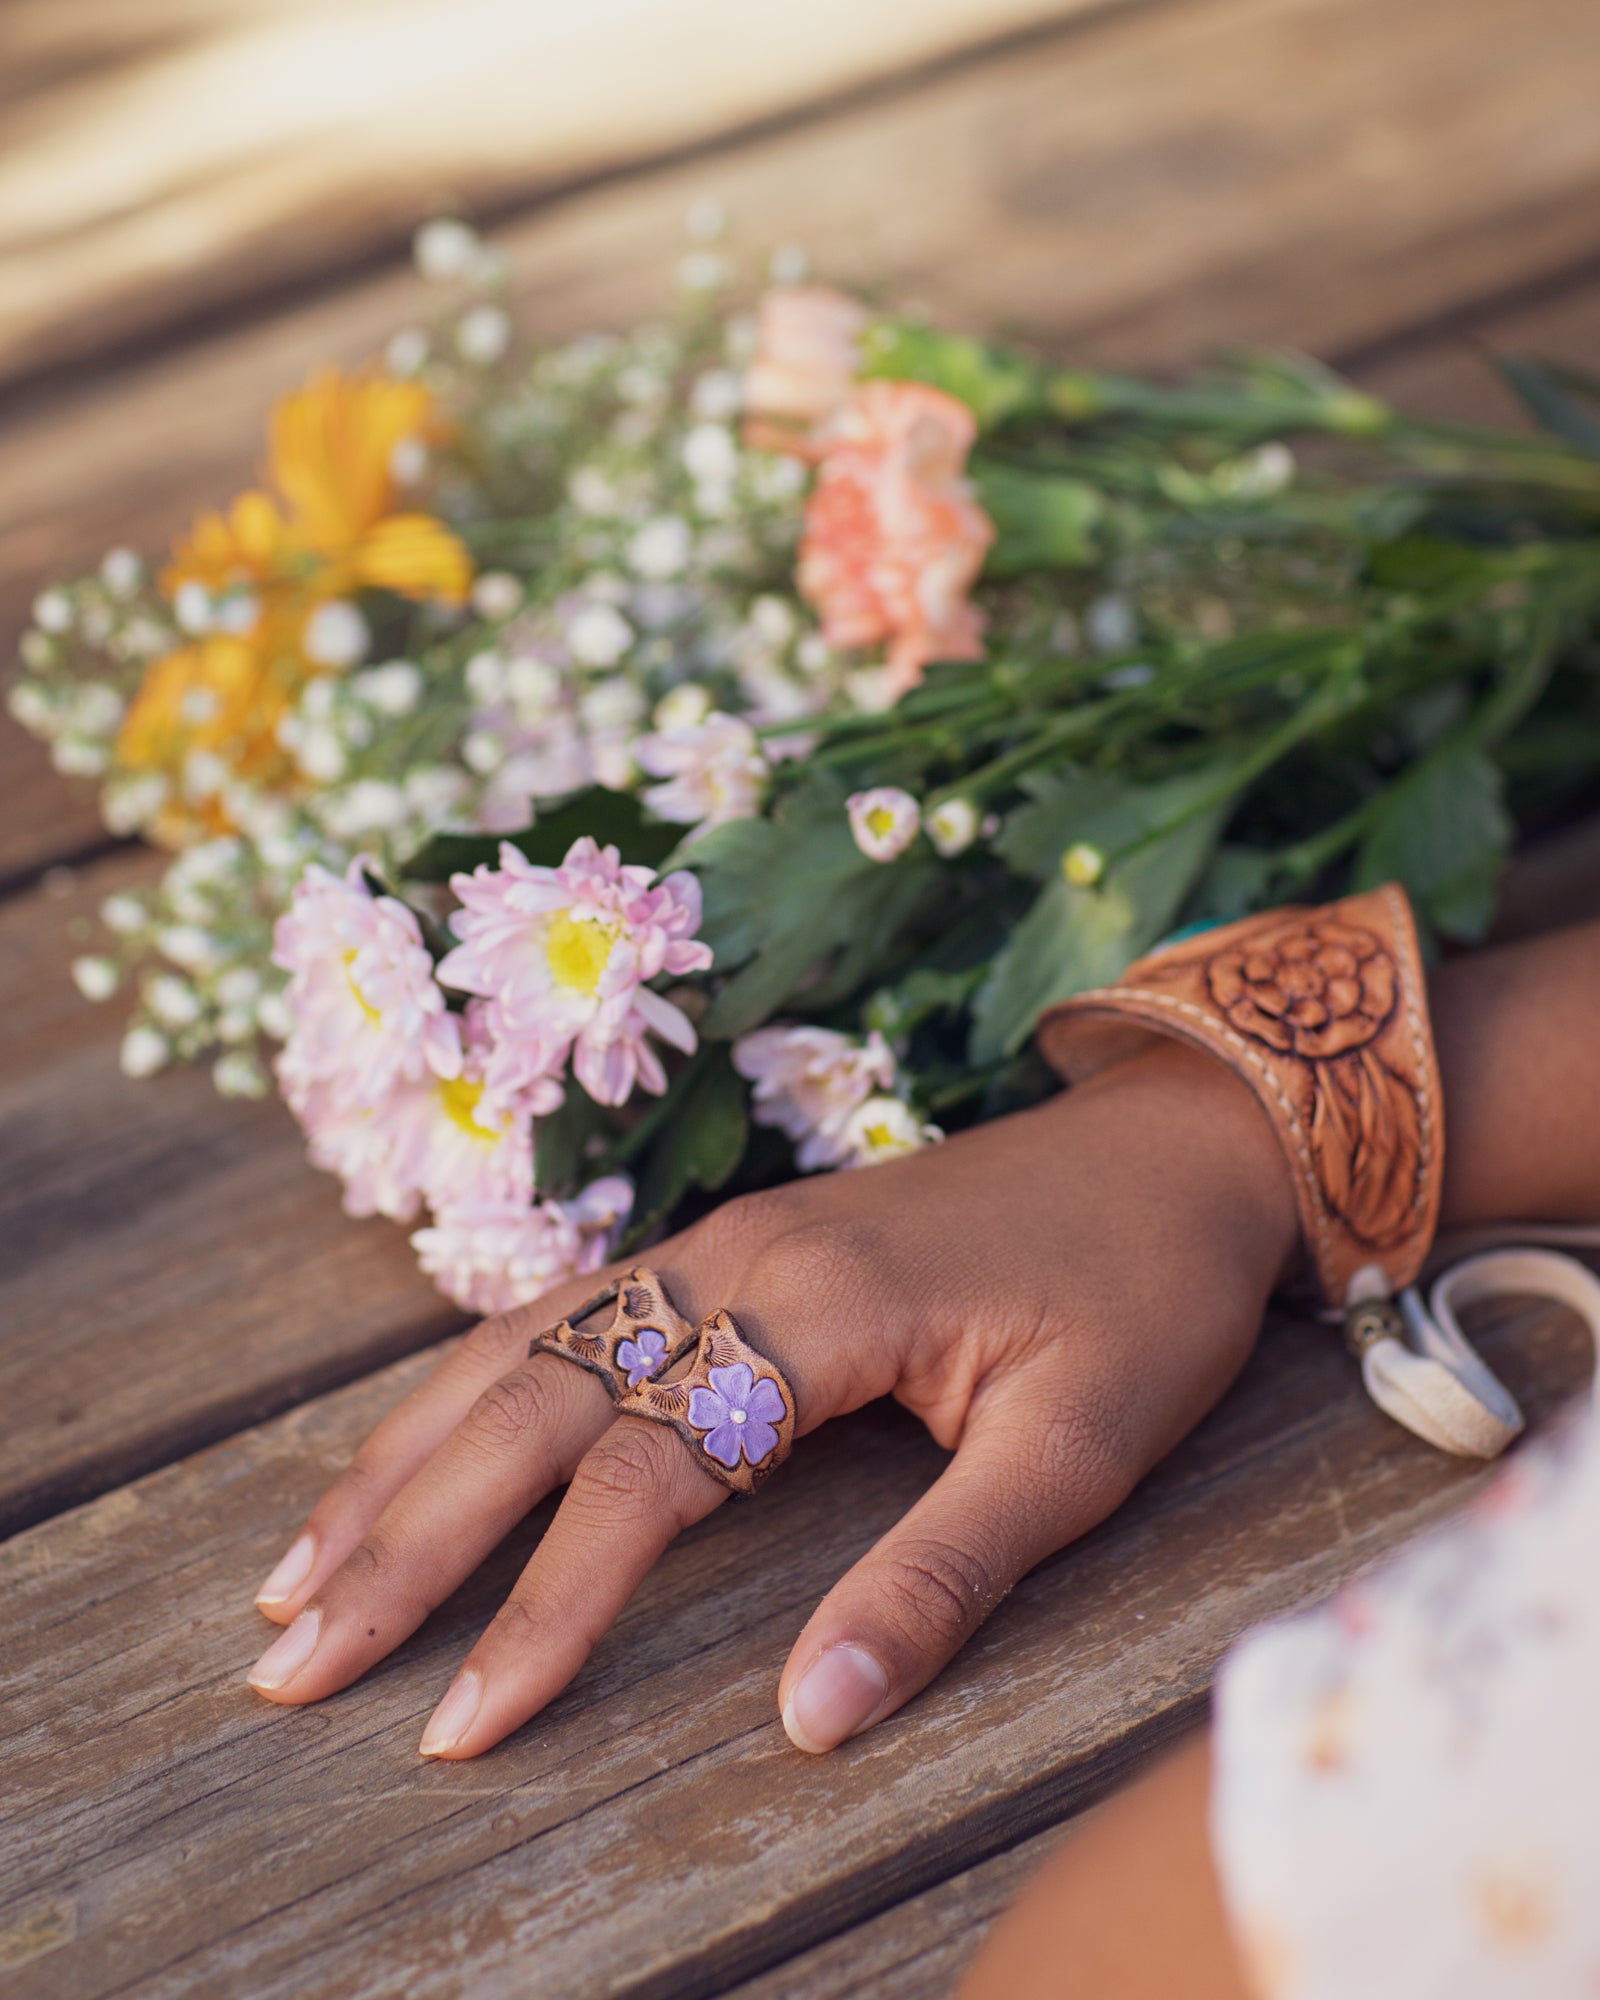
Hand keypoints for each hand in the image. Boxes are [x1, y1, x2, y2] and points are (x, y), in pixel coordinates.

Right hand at [247, 1041, 1298, 1757]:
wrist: (1177, 1143)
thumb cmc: (1144, 1292)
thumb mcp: (1082, 1445)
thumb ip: (945, 1574)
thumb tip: (812, 1718)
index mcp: (822, 1305)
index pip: (643, 1473)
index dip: (541, 1608)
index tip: (456, 1730)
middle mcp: (740, 1255)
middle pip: (534, 1401)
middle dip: (404, 1535)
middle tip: (287, 1660)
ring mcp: (724, 1237)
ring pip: (523, 1347)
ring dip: (403, 1457)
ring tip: (298, 1569)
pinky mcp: (734, 1241)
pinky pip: (567, 1313)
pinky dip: (469, 1389)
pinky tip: (415, 1445)